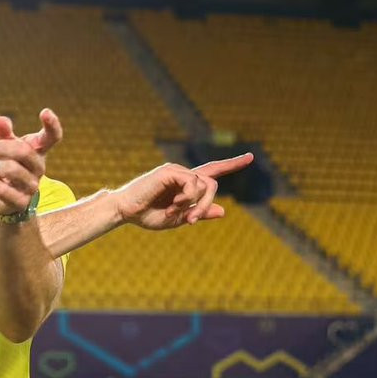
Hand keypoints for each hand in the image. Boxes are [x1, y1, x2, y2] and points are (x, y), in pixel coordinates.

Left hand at [0, 109, 62, 215]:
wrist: (2, 198)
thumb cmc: (6, 164)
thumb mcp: (2, 144)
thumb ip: (2, 131)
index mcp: (38, 151)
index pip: (52, 137)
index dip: (52, 124)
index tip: (45, 112)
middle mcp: (40, 168)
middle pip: (24, 151)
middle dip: (3, 147)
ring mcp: (32, 187)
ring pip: (11, 169)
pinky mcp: (21, 203)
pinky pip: (0, 189)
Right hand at [113, 153, 253, 229]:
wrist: (126, 211)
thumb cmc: (147, 215)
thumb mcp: (178, 218)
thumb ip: (199, 213)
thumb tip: (223, 211)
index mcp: (186, 184)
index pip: (213, 171)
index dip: (232, 164)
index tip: (250, 157)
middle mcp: (183, 174)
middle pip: (212, 183)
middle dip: (206, 203)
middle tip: (190, 221)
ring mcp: (176, 171)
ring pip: (203, 185)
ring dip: (194, 204)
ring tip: (174, 213)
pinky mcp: (169, 171)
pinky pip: (192, 183)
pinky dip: (186, 198)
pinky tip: (172, 205)